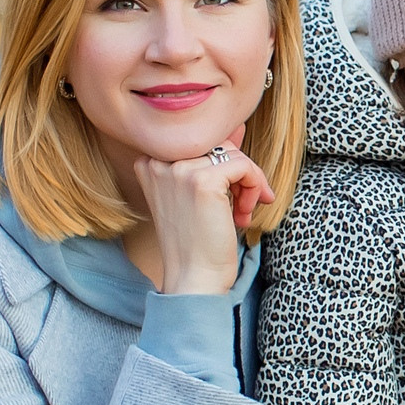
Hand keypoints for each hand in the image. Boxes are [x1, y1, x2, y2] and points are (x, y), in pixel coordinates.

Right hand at [133, 128, 273, 295]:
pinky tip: (244, 213)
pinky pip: (244, 166)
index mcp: (149, 163)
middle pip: (217, 144)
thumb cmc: (196, 243)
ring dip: (248, 183)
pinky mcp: (202, 181)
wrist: (193, 279)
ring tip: (242, 211)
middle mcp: (159, 162)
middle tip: (243, 205)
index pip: (198, 142)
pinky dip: (254, 186)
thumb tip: (237, 125)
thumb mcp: (199, 195)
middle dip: (239, 173)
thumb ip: (212, 159)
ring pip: (233, 154)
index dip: (223, 164)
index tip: (231, 194)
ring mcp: (179, 170)